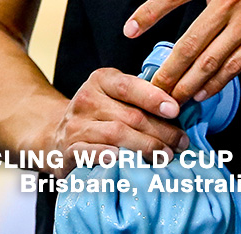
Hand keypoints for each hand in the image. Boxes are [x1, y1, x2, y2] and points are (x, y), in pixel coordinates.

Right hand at [43, 66, 183, 167]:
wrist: (59, 134)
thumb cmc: (101, 117)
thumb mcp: (117, 99)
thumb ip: (142, 101)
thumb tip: (180, 112)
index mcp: (100, 82)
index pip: (127, 86)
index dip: (152, 97)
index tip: (174, 110)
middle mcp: (86, 100)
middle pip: (130, 115)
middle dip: (161, 131)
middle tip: (181, 143)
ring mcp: (76, 124)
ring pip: (116, 134)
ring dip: (146, 146)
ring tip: (166, 155)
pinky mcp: (69, 148)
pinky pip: (89, 151)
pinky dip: (105, 155)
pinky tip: (121, 159)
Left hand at [130, 0, 240, 103]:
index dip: (148, 14)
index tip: (130, 31)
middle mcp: (229, 0)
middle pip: (190, 40)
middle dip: (169, 68)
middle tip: (152, 86)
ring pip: (213, 59)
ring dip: (190, 82)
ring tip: (174, 97)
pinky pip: (237, 64)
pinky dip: (218, 81)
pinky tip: (203, 91)